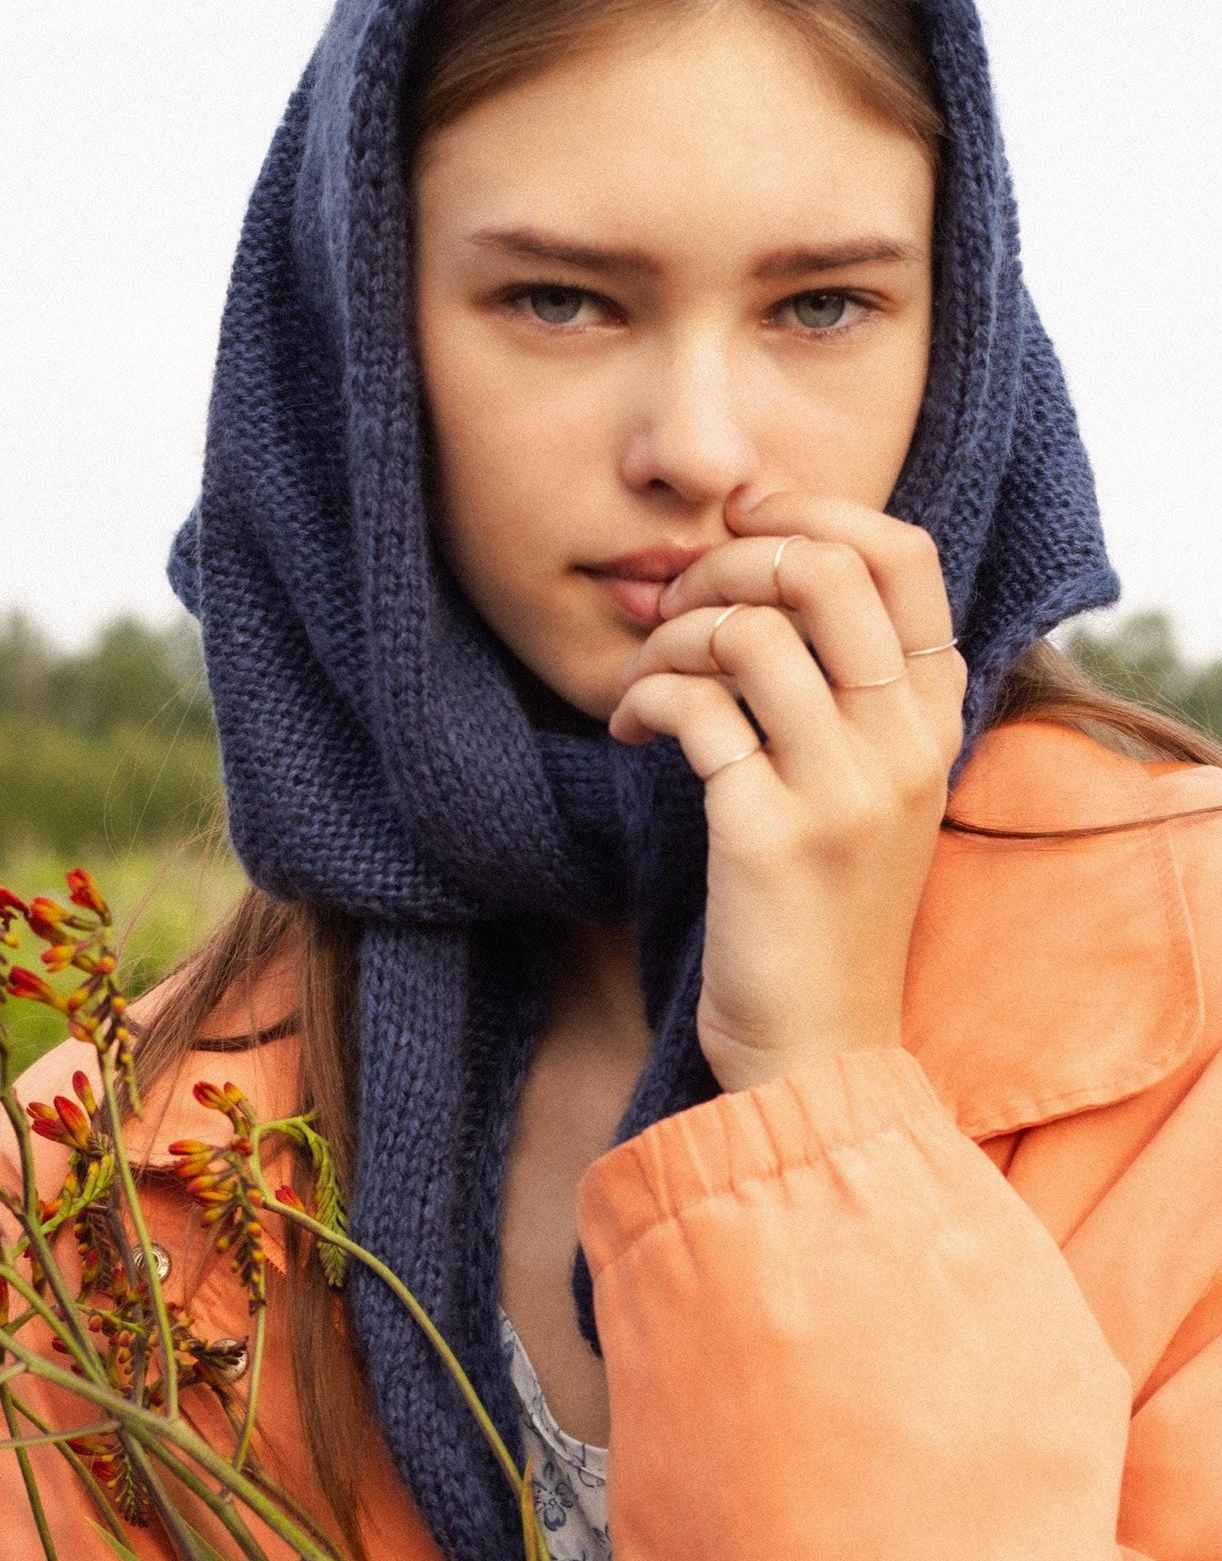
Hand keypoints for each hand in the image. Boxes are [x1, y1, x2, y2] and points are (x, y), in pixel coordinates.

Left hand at [610, 492, 965, 1094]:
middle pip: (823, 568)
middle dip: (725, 560)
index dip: (811, 509)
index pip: (901, 553)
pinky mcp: (769, 835)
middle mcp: (903, 743)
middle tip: (674, 607)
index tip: (739, 524)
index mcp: (934, 718)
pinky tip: (629, 729)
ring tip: (645, 682)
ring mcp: (843, 789)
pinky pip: (696, 708)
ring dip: (671, 635)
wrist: (818, 1048)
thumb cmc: (821, 913)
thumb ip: (845, 693)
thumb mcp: (868, 791)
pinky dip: (645, 697)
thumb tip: (763, 568)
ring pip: (749, 630)